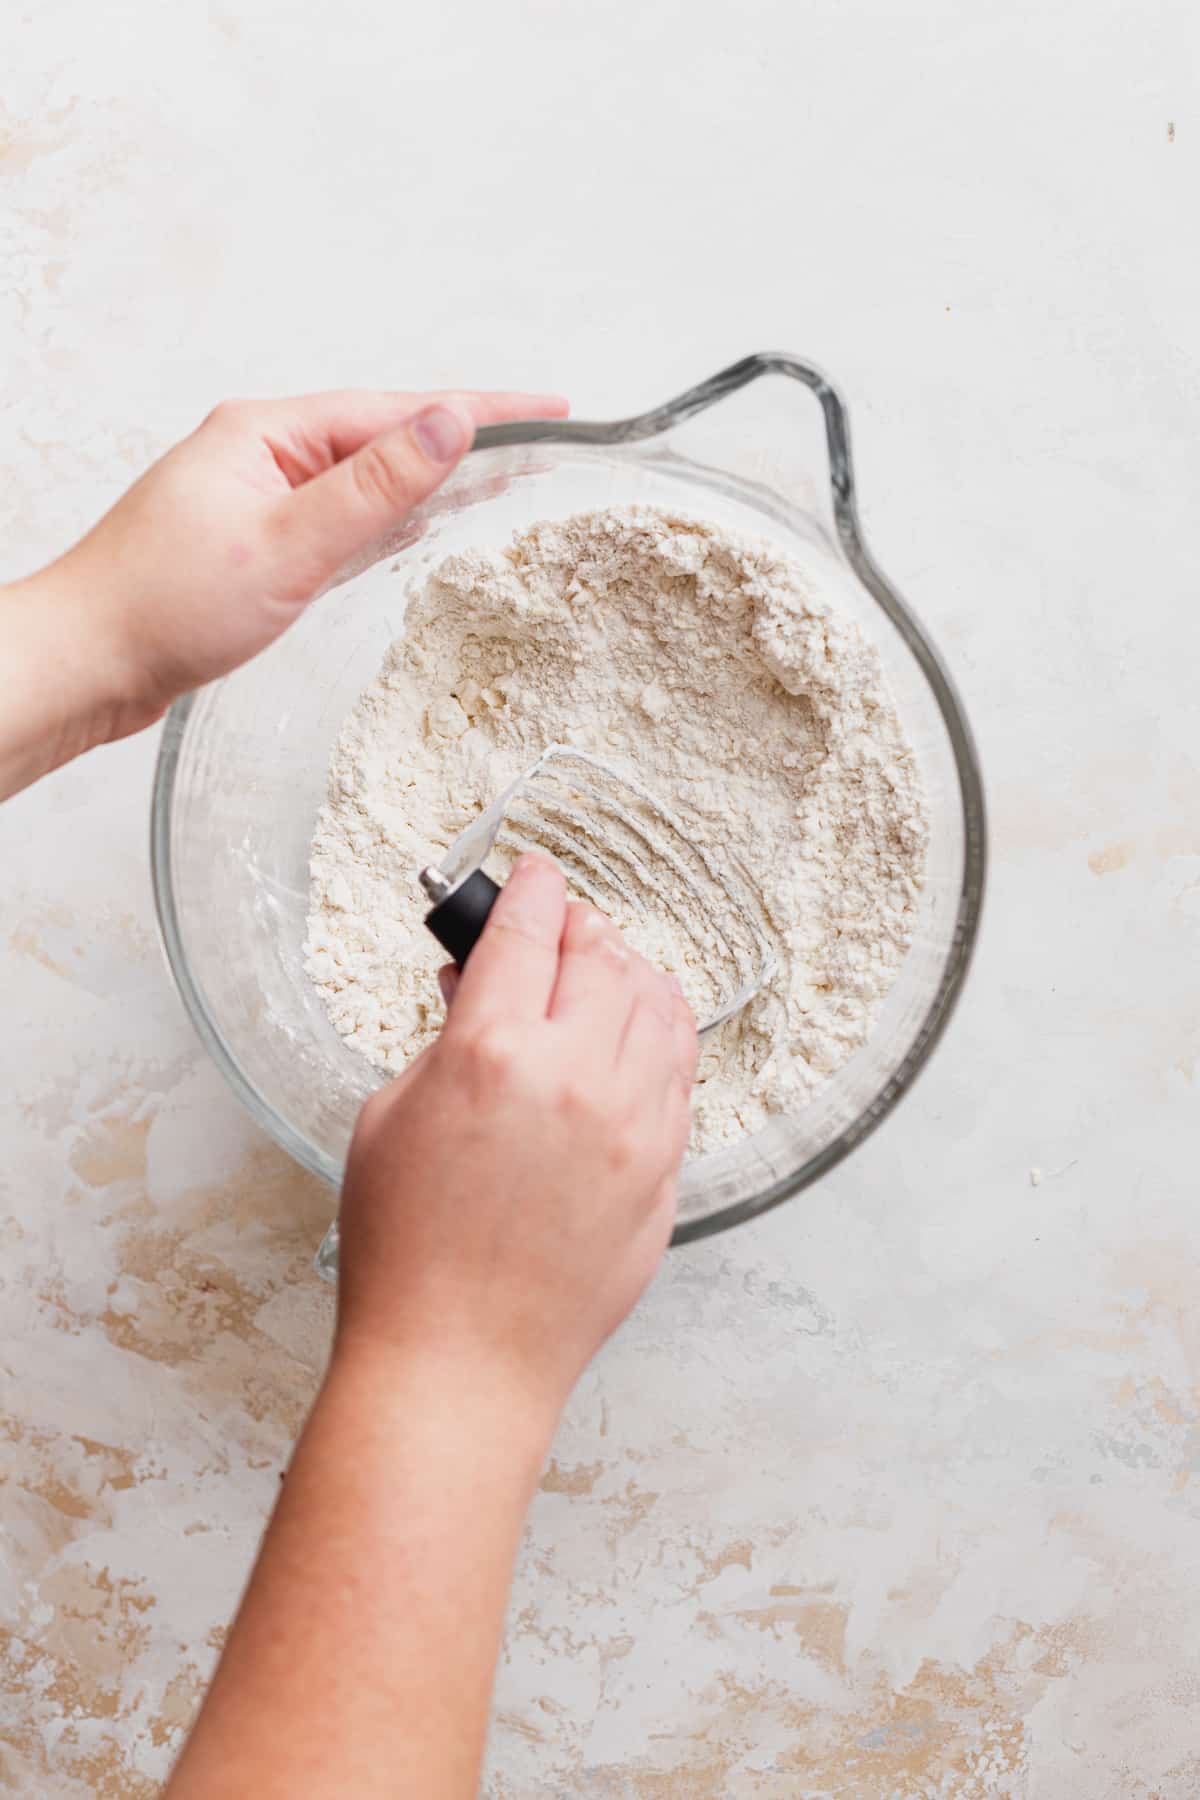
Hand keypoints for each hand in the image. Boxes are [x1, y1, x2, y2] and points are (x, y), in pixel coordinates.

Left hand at [0, 386, 566, 795]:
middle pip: (387, 433)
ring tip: (504, 476)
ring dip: (433, 475)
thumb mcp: (288, 543)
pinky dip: (390, 516)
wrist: (86, 663)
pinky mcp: (255, 543)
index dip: (484, 407)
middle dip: (468, 436)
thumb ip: (375, 486)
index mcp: (268, 433)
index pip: (399, 408)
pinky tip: (419, 524)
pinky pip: (342, 516)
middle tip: (546, 443)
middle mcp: (264, 453)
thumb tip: (451, 423)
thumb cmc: (163, 606)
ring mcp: (258, 497)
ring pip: (366, 476)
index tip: (552, 408)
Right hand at [336, 855, 698, 1423]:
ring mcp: (632, 1126)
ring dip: (631, 972)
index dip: (531, 888)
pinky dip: (662, 1034)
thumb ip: (440, 1040)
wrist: (460, 1361)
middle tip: (561, 927)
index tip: (535, 872)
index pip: (528, 933)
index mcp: (490, 1054)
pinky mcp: (664, 1172)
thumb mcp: (390, 1118)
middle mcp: (574, 1078)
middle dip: (581, 926)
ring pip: (659, 1006)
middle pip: (603, 956)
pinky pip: (681, 1073)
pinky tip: (641, 1031)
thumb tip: (472, 990)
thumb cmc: (405, 1251)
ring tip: (606, 971)